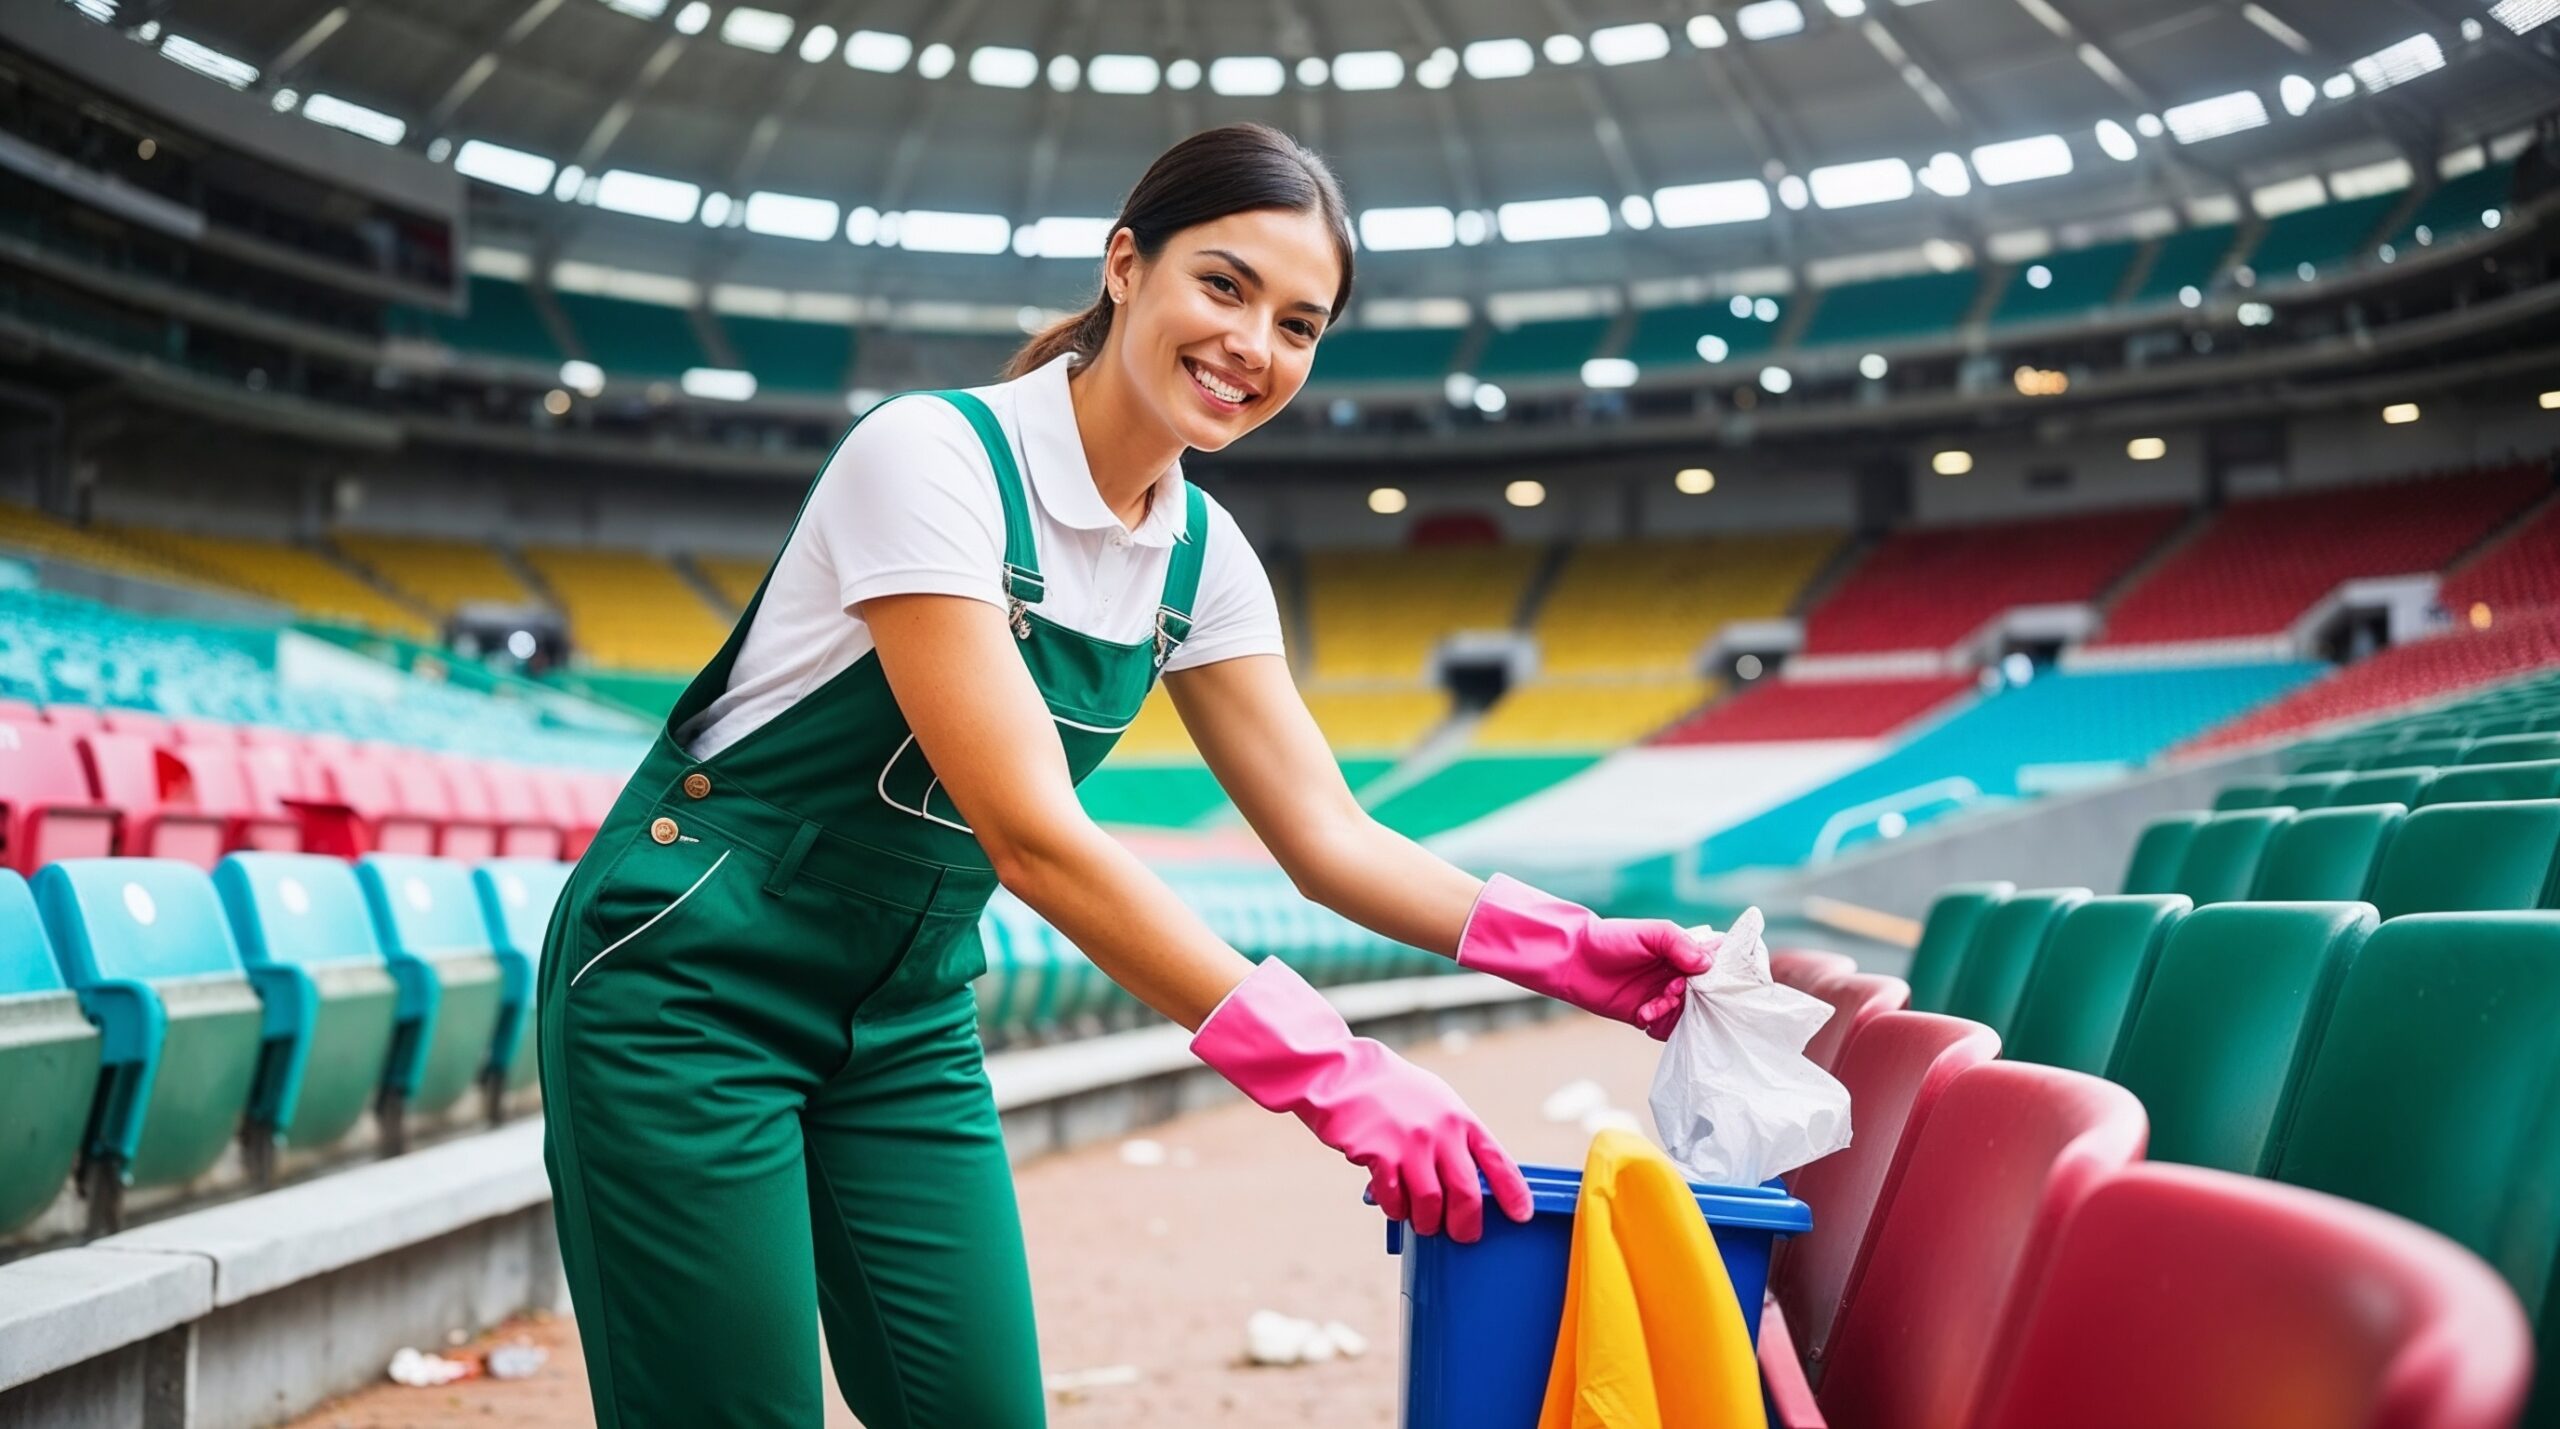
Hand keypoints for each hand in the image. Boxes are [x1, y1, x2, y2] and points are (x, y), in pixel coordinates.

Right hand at [1191, 958, 1534, 1242]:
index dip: (1513, 1193)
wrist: (1344, 1074)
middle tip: (1464, 1235)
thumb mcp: (1436, 1102)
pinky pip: (1395, 1200)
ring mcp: (1409, 1144)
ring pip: (1431, 1204)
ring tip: (1425, 1223)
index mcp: (1460, 1118)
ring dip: (1429, 1222)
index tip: (1521, 1216)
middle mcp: (1440, 1132)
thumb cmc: (1394, 1092)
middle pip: (1467, 1194)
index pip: (1498, 1161)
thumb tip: (1474, 1181)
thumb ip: (1456, 1136)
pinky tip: (1394, 1204)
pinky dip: (1397, 1210)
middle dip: (1467, 1225)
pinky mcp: (1379, 1156)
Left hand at [1456, 874, 1718, 1039]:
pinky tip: (1644, 1013)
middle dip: (1696, 994)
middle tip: (1675, 988)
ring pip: (1689, 1011)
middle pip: (1707, 991)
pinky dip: (1660, 1022)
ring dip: (1677, 1009)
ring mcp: (1663, 995)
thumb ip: (1680, 945)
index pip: (1717, 960)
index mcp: (1683, 950)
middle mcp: (1677, 974)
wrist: (1574, 962)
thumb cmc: (1612, 940)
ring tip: (1657, 1001)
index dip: (1721, 969)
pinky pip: (1667, 1027)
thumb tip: (1707, 964)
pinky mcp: (1648, 1014)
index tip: (1715, 975)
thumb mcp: (1651, 933)